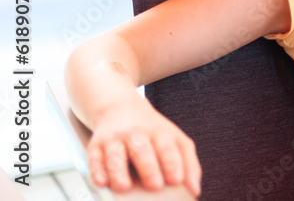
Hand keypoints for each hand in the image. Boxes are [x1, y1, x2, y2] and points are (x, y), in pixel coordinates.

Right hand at [86, 93, 200, 197]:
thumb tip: (195, 190)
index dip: (172, 163)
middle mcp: (136, 134)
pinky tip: (102, 182)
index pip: (167, 147)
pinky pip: (94, 159)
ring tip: (125, 187)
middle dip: (149, 168)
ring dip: (119, 172)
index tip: (177, 180)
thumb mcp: (175, 139)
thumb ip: (189, 163)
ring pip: (116, 155)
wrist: (119, 107)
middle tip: (155, 186)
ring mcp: (115, 139)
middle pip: (142, 150)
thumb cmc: (151, 130)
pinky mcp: (95, 146)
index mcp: (159, 133)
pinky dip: (97, 171)